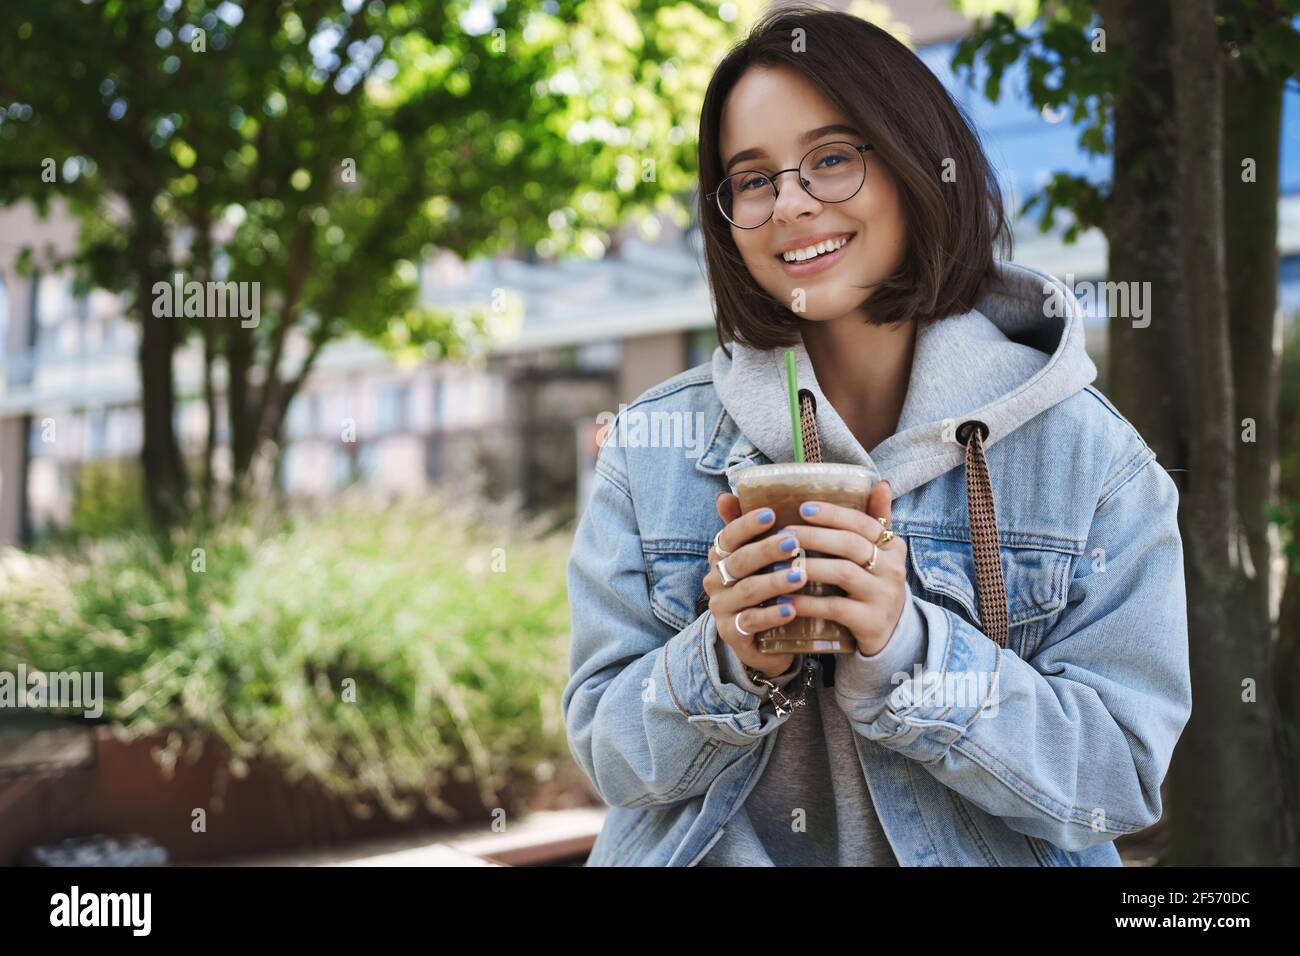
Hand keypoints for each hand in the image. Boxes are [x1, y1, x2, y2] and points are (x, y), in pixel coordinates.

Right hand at [701, 491, 806, 678]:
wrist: (764, 641)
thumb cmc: (767, 590)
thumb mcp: (761, 559)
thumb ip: (752, 528)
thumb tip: (729, 493)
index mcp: (721, 557)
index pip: (728, 536)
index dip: (746, 524)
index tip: (771, 513)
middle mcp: (716, 580)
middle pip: (739, 561)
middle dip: (766, 550)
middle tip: (793, 543)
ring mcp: (721, 608)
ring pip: (746, 591)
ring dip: (773, 582)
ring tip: (800, 577)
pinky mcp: (732, 633)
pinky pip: (750, 622)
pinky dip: (771, 615)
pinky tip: (791, 609)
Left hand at [777, 480, 907, 656]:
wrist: (893, 634)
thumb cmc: (874, 586)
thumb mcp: (881, 555)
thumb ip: (877, 520)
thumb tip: (879, 483)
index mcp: (892, 546)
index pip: (863, 522)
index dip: (833, 514)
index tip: (804, 508)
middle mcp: (892, 568)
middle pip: (850, 544)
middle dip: (814, 536)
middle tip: (783, 534)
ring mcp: (883, 596)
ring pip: (843, 573)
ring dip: (808, 565)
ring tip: (779, 564)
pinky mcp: (871, 622)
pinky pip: (835, 607)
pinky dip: (809, 603)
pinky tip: (787, 599)